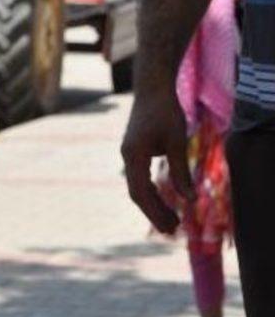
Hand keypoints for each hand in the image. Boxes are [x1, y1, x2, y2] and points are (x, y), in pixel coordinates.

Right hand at [121, 90, 192, 233]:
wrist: (152, 86)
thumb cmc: (165, 110)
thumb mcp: (177, 141)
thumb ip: (180, 171)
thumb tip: (189, 200)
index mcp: (134, 155)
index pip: (141, 192)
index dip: (155, 212)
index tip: (170, 228)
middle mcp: (127, 155)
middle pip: (137, 192)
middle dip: (154, 212)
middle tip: (172, 231)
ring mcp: (129, 152)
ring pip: (138, 185)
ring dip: (153, 202)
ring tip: (171, 219)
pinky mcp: (135, 148)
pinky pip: (140, 176)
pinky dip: (151, 190)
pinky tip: (164, 196)